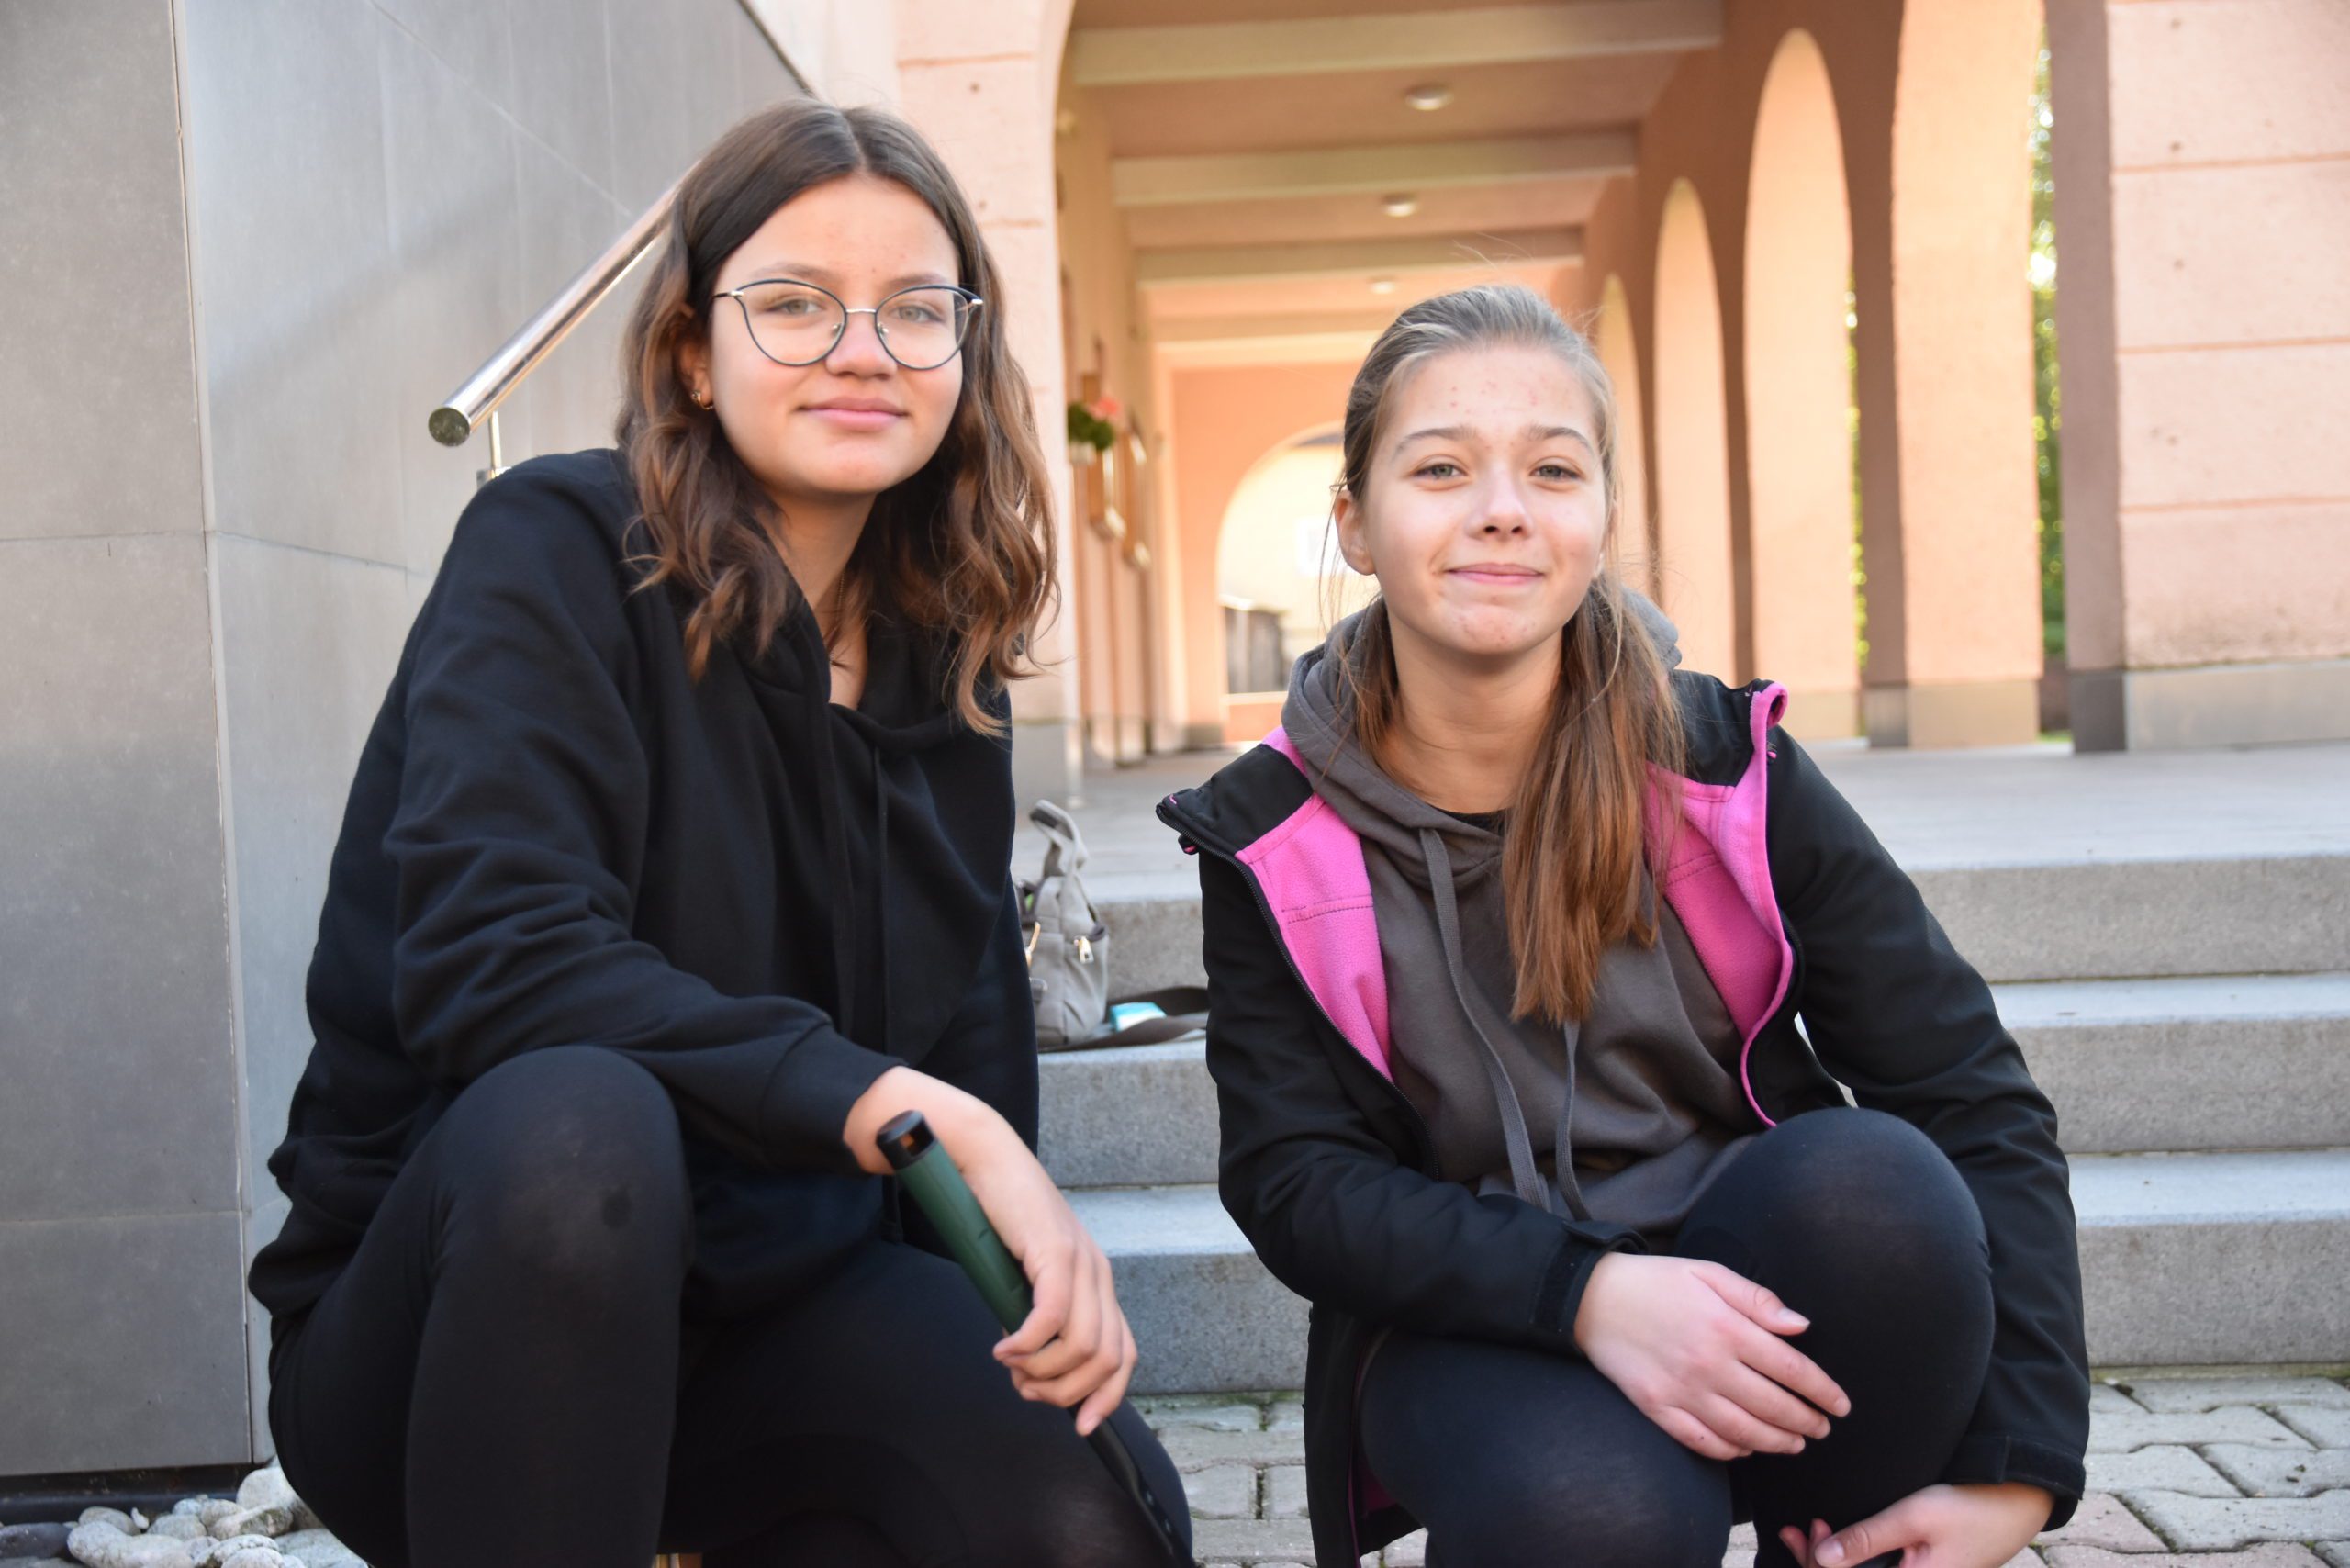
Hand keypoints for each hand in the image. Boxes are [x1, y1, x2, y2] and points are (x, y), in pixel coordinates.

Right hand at [842, 1068, 1135, 1435]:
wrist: (985, 1159)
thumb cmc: (1000, 1217)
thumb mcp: (1026, 1276)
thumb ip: (1036, 1312)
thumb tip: (1030, 1364)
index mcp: (1096, 1282)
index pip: (1124, 1354)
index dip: (1108, 1397)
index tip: (1080, 1425)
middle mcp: (1097, 1274)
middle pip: (1106, 1359)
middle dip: (1064, 1392)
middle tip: (1025, 1388)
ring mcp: (1080, 1261)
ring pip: (1083, 1345)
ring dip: (1042, 1371)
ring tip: (1011, 1364)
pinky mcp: (1054, 1251)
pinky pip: (1051, 1316)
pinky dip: (1027, 1344)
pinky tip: (1003, 1346)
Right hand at [1572, 1254, 1849, 1459]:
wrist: (1591, 1298)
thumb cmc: (1656, 1281)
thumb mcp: (1708, 1273)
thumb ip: (1757, 1299)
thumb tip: (1801, 1326)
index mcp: (1726, 1327)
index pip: (1790, 1368)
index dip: (1822, 1390)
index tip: (1840, 1405)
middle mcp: (1708, 1364)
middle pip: (1773, 1406)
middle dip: (1806, 1422)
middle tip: (1822, 1429)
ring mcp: (1681, 1391)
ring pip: (1743, 1431)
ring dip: (1777, 1442)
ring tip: (1795, 1444)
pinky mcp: (1657, 1408)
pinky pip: (1702, 1442)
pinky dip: (1731, 1451)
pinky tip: (1747, 1447)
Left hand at [1778, 1482, 2052, 1566]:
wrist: (2015, 1506)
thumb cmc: (1968, 1508)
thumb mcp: (1913, 1518)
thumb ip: (1867, 1540)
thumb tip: (1821, 1559)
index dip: (1818, 1564)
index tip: (1804, 1533)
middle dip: (1818, 1562)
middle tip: (1799, 1529)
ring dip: (1832, 1560)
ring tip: (1810, 1530)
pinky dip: (1854, 1559)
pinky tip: (1834, 1541)